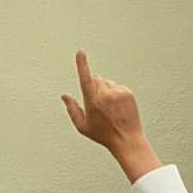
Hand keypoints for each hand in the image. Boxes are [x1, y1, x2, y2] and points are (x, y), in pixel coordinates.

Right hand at [61, 50, 161, 181]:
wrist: (126, 139)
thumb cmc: (104, 135)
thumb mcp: (83, 126)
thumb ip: (72, 109)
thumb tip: (64, 96)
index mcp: (93, 102)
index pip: (85, 78)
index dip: (82, 64)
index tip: (80, 53)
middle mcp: (106, 95)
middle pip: (95, 79)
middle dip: (93, 87)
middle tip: (97, 103)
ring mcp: (118, 93)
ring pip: (106, 82)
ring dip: (104, 90)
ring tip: (108, 107)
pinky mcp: (127, 93)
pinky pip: (117, 86)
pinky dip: (115, 93)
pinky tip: (116, 107)